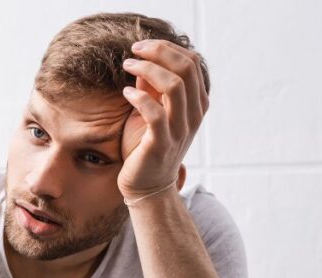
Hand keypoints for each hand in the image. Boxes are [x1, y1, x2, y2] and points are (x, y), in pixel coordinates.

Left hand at [119, 39, 208, 199]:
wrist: (147, 186)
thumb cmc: (146, 147)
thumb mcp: (152, 112)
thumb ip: (151, 89)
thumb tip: (142, 63)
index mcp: (196, 104)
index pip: (191, 63)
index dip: (167, 48)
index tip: (142, 47)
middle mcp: (193, 115)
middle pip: (186, 68)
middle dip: (159, 52)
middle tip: (134, 51)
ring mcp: (179, 130)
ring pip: (174, 86)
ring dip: (148, 70)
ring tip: (128, 66)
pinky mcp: (161, 144)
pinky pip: (156, 114)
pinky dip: (139, 98)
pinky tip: (125, 93)